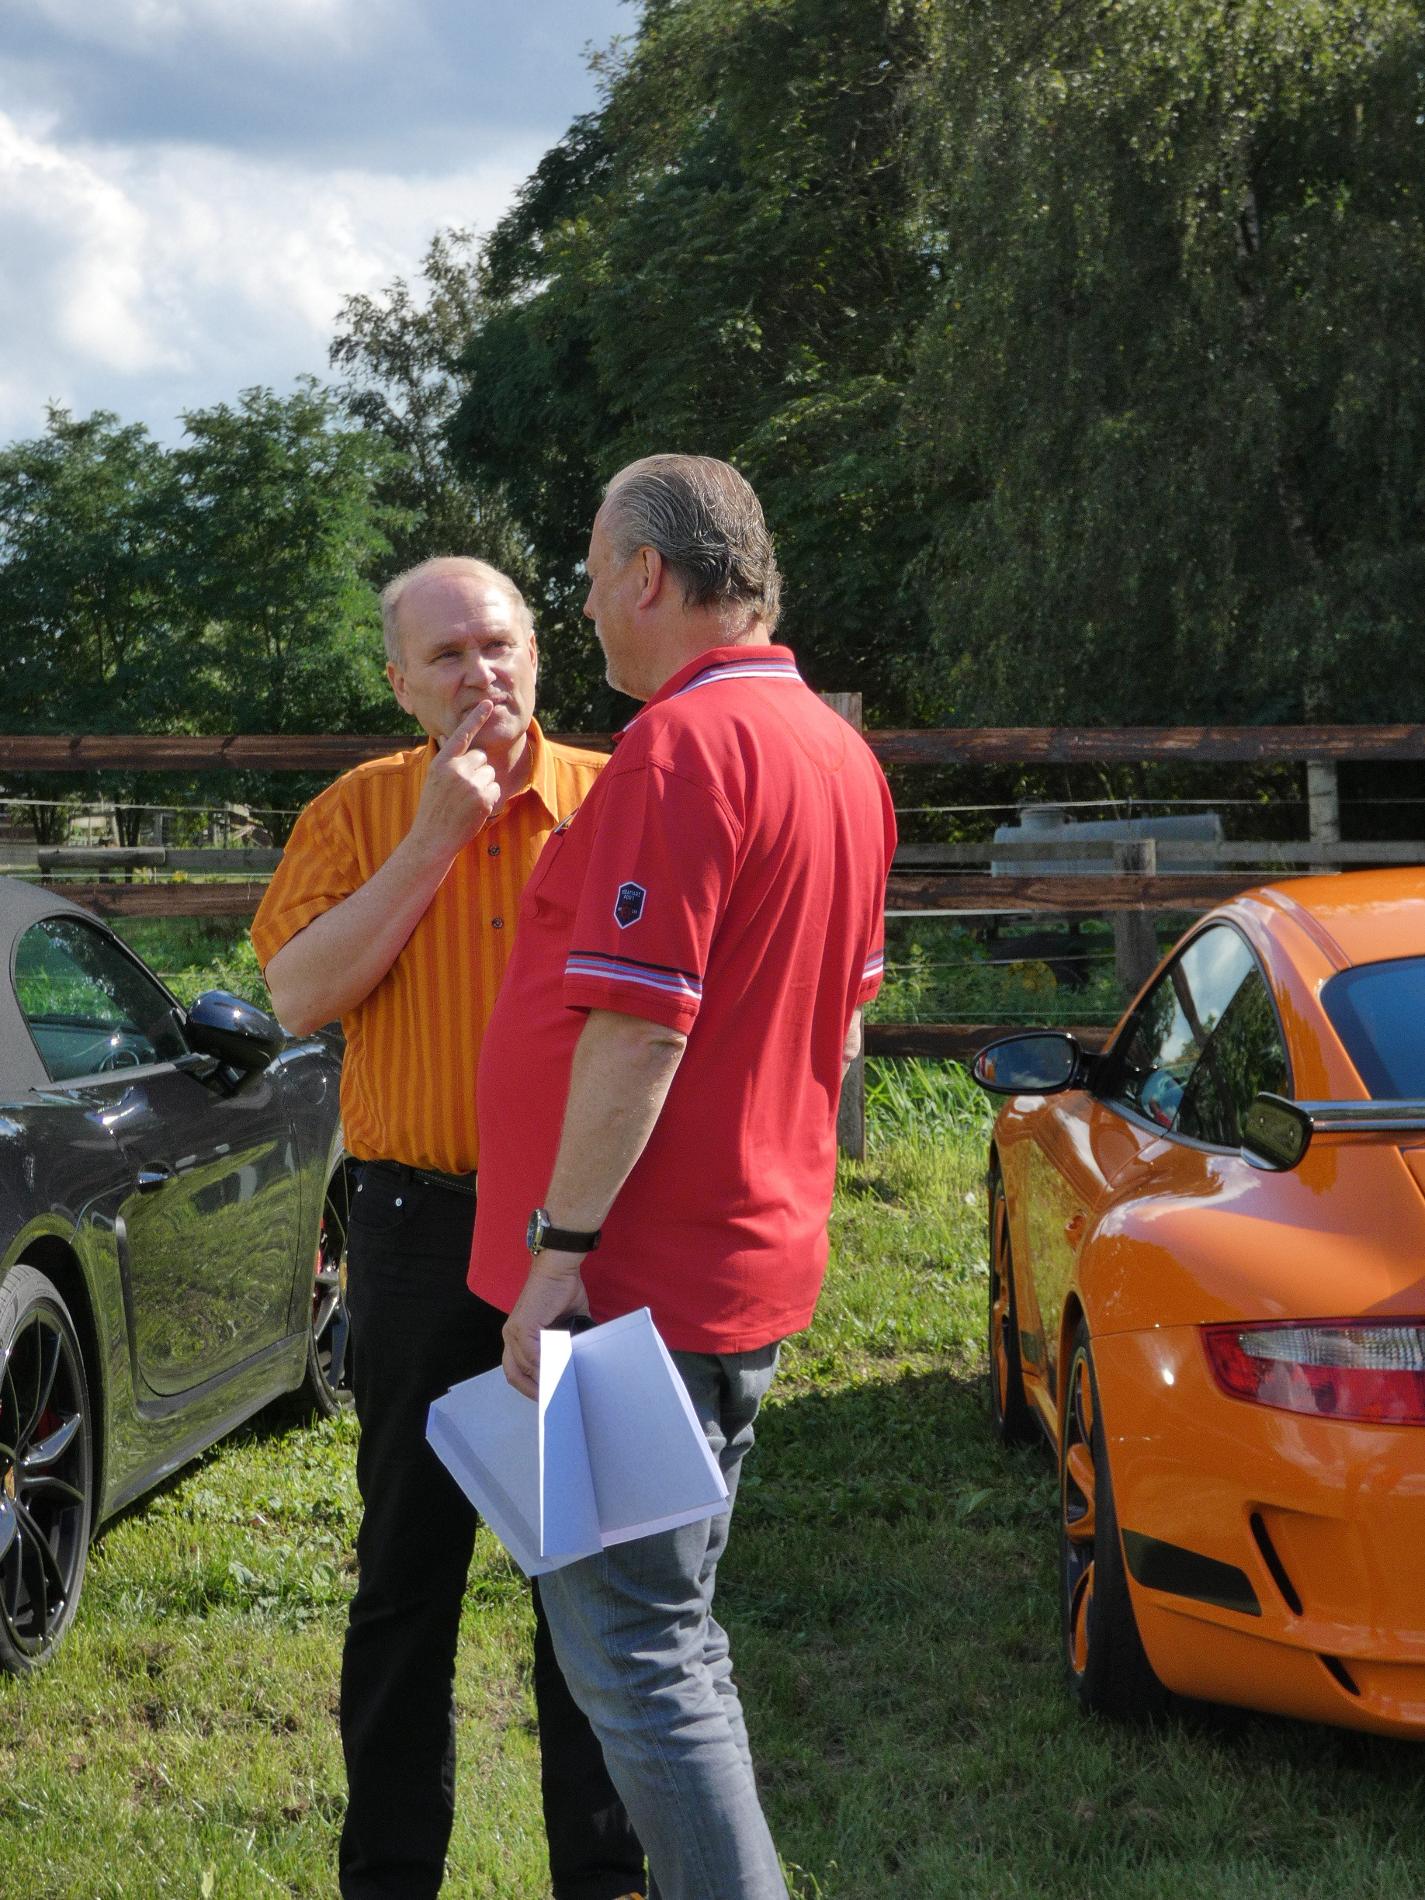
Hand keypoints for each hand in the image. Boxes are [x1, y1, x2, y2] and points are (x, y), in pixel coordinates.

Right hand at [410, 701, 499, 858]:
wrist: (432, 838)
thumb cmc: (434, 809)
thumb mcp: (434, 780)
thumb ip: (448, 762)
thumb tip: (456, 742)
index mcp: (441, 762)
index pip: (462, 735)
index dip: (476, 718)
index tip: (487, 702)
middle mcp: (455, 769)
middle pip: (481, 756)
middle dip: (477, 770)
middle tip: (462, 790)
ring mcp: (470, 784)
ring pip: (490, 773)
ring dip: (483, 785)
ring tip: (466, 802)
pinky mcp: (482, 798)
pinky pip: (496, 789)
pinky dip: (489, 799)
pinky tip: (474, 810)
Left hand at [501, 1252, 590, 1398]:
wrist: (559, 1268)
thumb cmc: (562, 1291)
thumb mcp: (565, 1325)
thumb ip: (565, 1344)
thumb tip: (576, 1364)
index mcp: (517, 1336)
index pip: (517, 1370)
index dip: (530, 1386)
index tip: (549, 1396)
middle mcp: (510, 1336)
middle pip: (513, 1375)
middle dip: (532, 1391)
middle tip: (552, 1400)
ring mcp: (514, 1332)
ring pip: (525, 1367)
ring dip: (543, 1379)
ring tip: (561, 1388)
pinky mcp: (522, 1326)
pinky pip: (531, 1356)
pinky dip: (544, 1366)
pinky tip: (559, 1371)